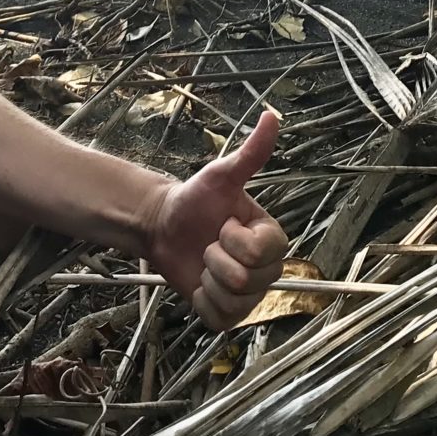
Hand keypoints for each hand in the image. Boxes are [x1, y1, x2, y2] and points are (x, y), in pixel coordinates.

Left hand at [141, 111, 287, 329]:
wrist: (164, 226)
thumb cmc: (194, 200)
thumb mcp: (221, 176)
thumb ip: (250, 153)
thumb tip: (272, 116)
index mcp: (272, 238)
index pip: (260, 252)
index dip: (233, 240)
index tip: (223, 224)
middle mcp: (266, 269)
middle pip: (246, 280)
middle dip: (216, 260)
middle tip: (210, 244)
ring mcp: (249, 295)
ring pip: (233, 301)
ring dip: (208, 280)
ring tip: (204, 263)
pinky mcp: (228, 315)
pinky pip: (220, 320)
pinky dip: (202, 303)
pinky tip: (199, 284)